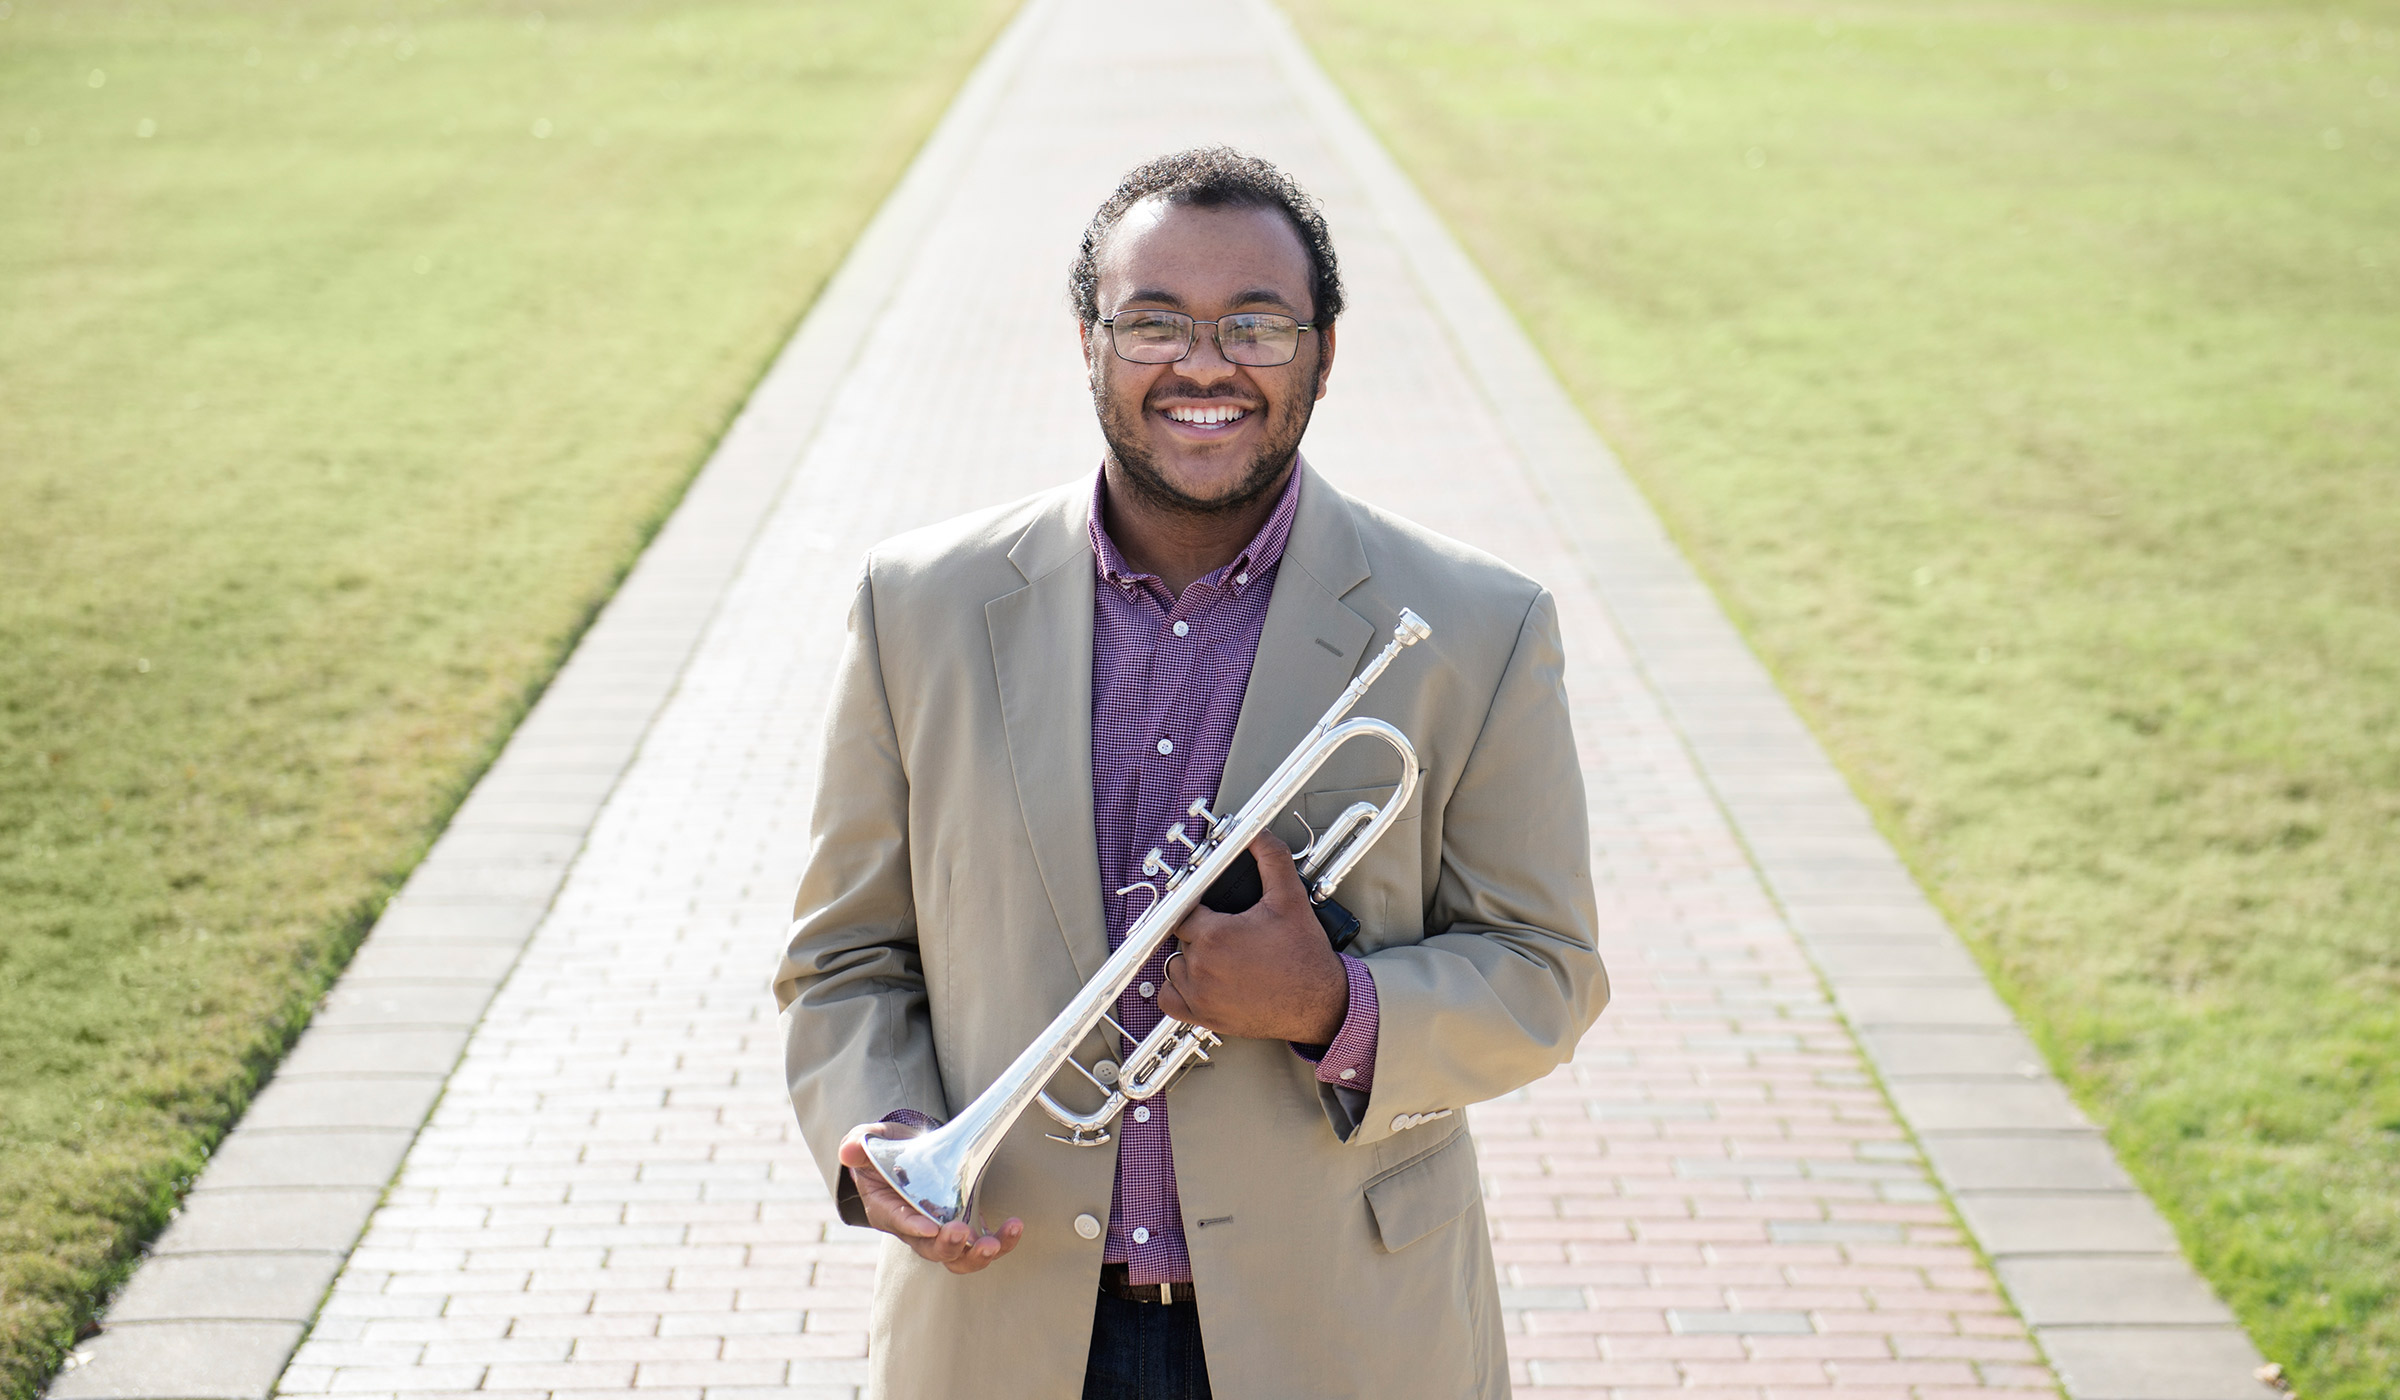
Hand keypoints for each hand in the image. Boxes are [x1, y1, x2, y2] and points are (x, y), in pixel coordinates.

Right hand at [838, 1122, 1023, 1273]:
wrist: (905, 1154)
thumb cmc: (884, 1152)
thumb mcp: (866, 1143)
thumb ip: (858, 1145)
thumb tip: (848, 1150)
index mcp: (888, 1210)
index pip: (900, 1223)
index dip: (914, 1227)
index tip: (930, 1227)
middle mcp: (915, 1230)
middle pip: (931, 1251)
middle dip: (947, 1246)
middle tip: (961, 1233)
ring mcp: (941, 1232)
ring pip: (958, 1258)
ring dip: (978, 1255)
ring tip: (995, 1242)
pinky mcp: (965, 1226)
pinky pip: (982, 1245)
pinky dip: (1001, 1242)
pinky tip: (1014, 1227)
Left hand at [1157, 831, 1348, 1042]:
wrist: (1320, 1003)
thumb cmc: (1304, 957)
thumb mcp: (1291, 899)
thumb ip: (1271, 858)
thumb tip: (1259, 834)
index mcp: (1214, 934)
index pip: (1183, 909)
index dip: (1198, 906)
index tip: (1211, 909)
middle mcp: (1201, 966)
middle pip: (1181, 936)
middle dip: (1200, 931)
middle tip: (1228, 931)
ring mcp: (1200, 995)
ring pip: (1173, 965)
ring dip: (1189, 959)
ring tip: (1220, 954)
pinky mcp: (1204, 1016)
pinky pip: (1169, 1000)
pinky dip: (1178, 990)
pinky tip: (1199, 980)